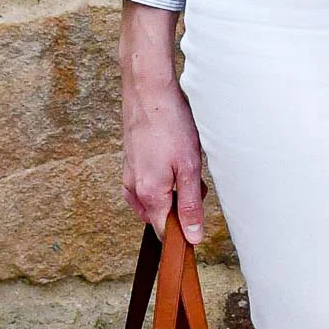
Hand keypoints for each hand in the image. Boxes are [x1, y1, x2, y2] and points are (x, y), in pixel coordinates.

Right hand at [119, 1, 207, 238]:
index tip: (198, 227)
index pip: (164, 231)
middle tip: (196, 180)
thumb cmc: (170, 125)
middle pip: (161, 214)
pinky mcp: (130, 161)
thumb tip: (192, 237)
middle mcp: (134, 189)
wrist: (148, 91)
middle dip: (181, 205)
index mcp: (149, 195)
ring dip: (173, 190)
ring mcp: (130, 174)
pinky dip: (162, 178)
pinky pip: (147, 183)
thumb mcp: (189, 168)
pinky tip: (172, 158)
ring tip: (185, 163)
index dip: (183, 234)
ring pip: (155, 197)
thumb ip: (191, 206)